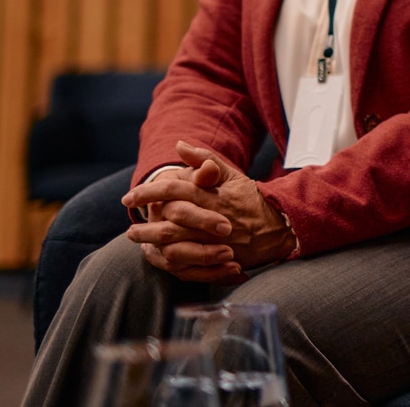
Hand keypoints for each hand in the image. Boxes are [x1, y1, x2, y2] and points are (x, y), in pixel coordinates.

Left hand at [124, 141, 294, 279]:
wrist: (279, 227)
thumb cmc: (251, 199)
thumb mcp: (232, 175)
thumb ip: (205, 160)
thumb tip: (180, 144)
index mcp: (212, 196)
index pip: (173, 190)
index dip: (148, 192)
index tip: (129, 197)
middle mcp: (210, 219)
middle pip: (169, 221)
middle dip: (145, 223)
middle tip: (129, 226)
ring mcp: (213, 242)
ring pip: (174, 244)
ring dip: (151, 242)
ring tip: (138, 240)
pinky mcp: (217, 260)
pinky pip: (187, 264)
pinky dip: (168, 261)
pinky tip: (157, 256)